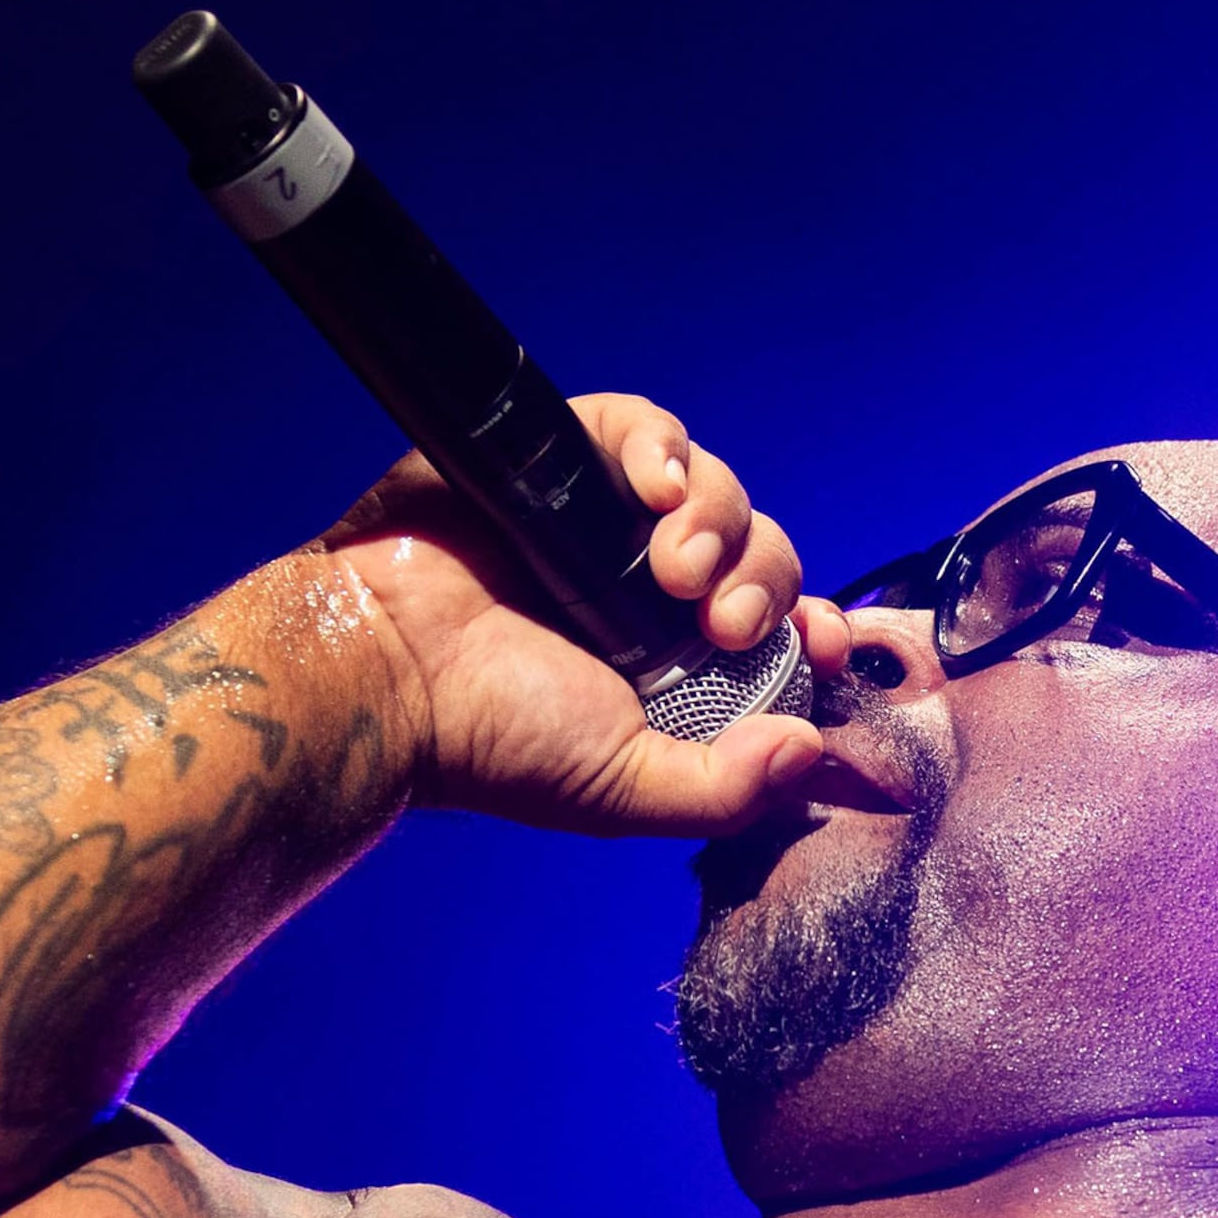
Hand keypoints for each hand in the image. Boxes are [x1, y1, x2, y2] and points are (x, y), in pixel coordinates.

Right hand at [315, 394, 847, 835]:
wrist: (392, 675)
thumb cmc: (493, 739)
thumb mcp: (625, 788)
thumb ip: (726, 786)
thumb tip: (810, 750)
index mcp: (678, 662)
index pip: (782, 626)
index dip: (816, 626)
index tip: (825, 643)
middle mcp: (651, 587)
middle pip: (763, 552)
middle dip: (765, 582)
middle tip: (726, 620)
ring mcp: (609, 519)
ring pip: (716, 490)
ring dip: (719, 523)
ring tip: (673, 567)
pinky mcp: (566, 458)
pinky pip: (646, 430)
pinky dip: (665, 448)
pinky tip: (655, 486)